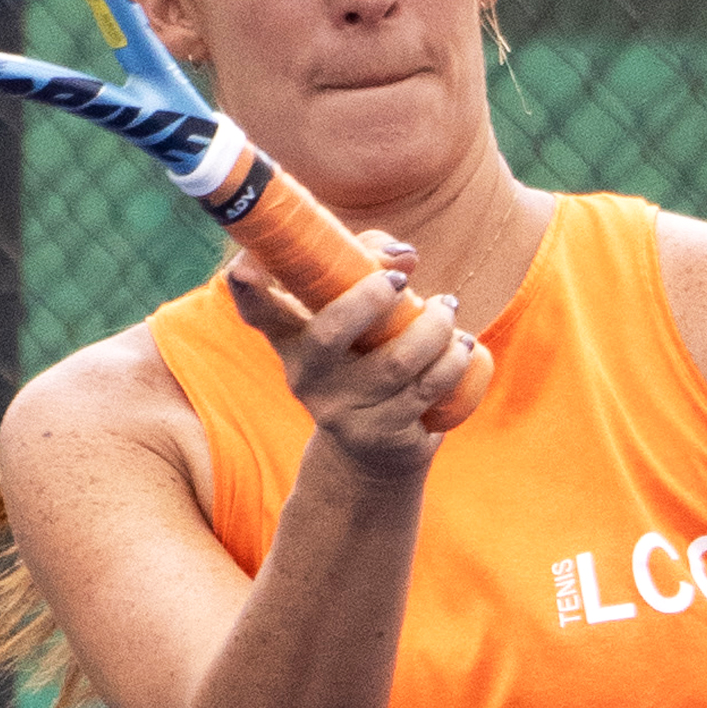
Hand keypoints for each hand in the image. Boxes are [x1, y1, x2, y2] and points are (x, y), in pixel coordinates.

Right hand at [222, 235, 489, 476]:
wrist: (374, 450)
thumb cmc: (364, 358)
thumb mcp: (358, 312)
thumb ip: (372, 263)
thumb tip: (405, 257)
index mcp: (291, 340)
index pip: (259, 312)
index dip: (247, 288)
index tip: (243, 268)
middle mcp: (307, 377)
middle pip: (330, 333)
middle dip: (370, 298)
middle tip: (400, 282)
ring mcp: (342, 411)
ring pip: (396, 360)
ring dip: (435, 326)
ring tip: (448, 309)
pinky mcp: (380, 434)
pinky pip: (425, 389)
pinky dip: (452, 359)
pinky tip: (463, 346)